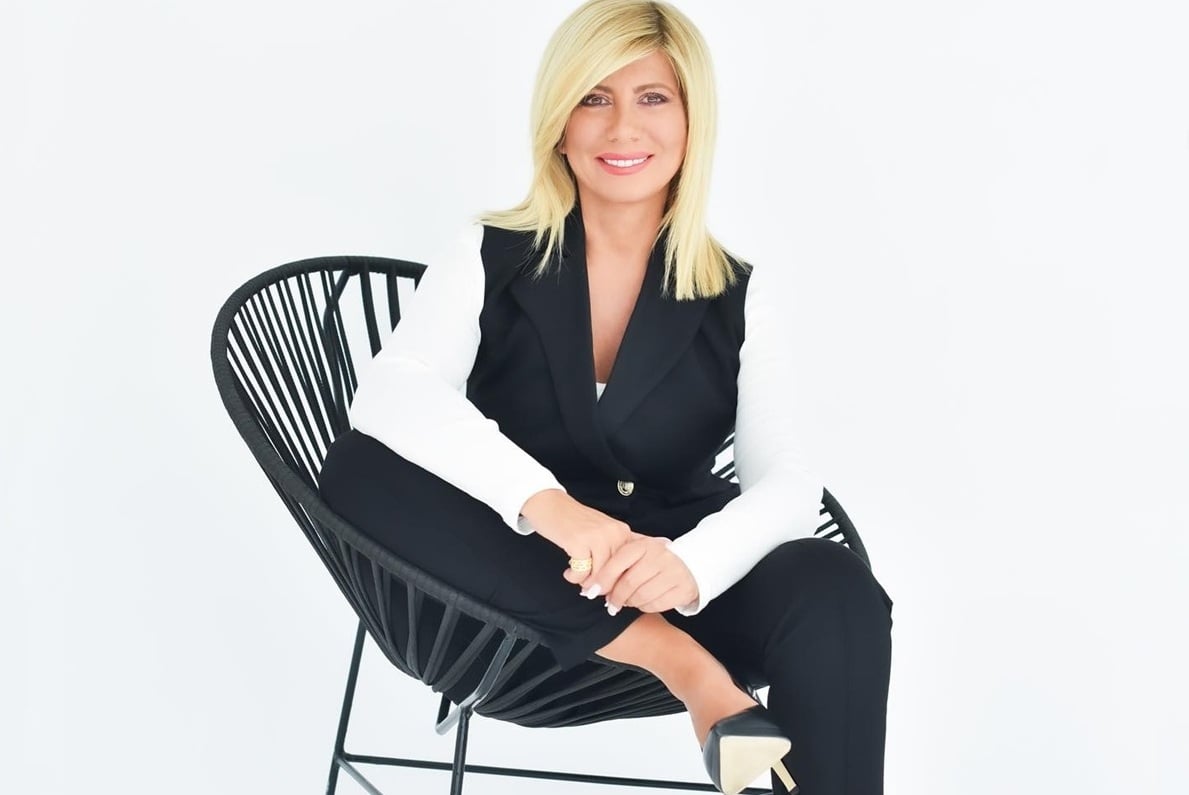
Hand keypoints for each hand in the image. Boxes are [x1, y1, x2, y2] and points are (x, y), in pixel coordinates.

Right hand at [520, 489, 634, 589]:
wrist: (549, 504)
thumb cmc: (573, 521)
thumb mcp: (600, 533)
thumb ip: (609, 554)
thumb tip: (610, 586)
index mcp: (622, 531)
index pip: (628, 566)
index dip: (616, 581)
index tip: (605, 588)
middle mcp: (613, 533)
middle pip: (614, 574)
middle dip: (600, 585)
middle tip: (587, 588)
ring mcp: (597, 536)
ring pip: (599, 575)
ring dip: (586, 582)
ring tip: (577, 576)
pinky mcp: (578, 541)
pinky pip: (581, 573)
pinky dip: (573, 577)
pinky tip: (568, 572)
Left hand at [580, 532, 698, 613]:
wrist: (690, 563)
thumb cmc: (654, 561)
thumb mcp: (636, 555)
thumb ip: (615, 565)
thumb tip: (589, 586)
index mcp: (645, 545)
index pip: (618, 562)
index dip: (602, 579)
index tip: (591, 591)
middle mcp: (660, 556)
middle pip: (628, 583)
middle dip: (615, 597)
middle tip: (610, 604)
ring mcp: (674, 572)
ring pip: (641, 596)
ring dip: (629, 603)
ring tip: (626, 602)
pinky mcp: (683, 588)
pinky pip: (656, 604)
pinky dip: (644, 607)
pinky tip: (642, 602)